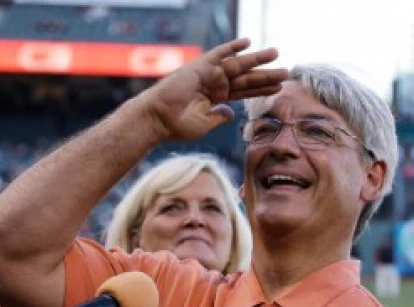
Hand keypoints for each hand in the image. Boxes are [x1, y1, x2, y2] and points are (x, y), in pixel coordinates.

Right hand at [139, 37, 287, 140]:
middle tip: (286, 70)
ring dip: (256, 59)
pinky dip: (232, 47)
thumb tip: (231, 112)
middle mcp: (215, 85)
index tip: (278, 87)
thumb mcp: (205, 125)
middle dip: (266, 75)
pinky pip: (219, 54)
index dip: (261, 90)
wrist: (159, 119)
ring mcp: (208, 75)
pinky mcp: (200, 67)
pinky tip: (247, 42)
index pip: (244, 92)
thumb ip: (220, 117)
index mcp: (217, 100)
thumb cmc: (178, 126)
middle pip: (246, 78)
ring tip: (276, 53)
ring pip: (238, 66)